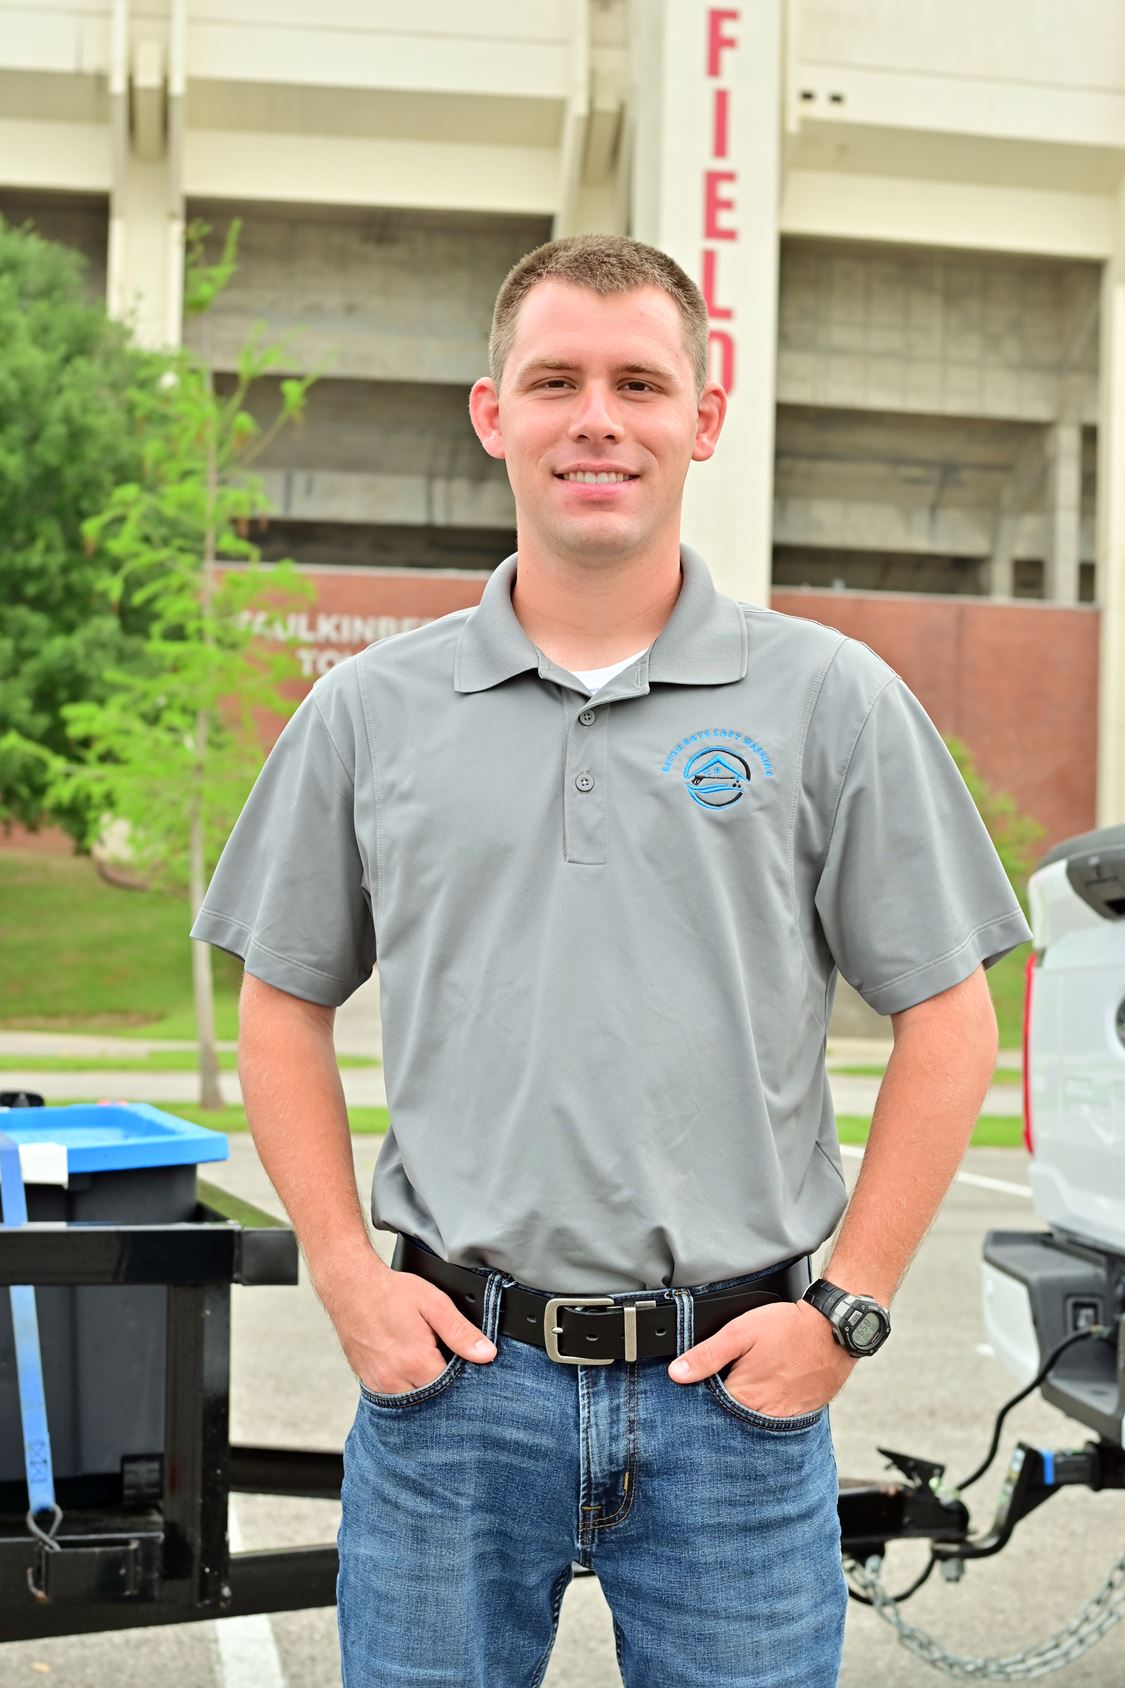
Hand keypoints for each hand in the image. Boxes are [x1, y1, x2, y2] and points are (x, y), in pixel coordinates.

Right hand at [316, 1253, 496, 1395]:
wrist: (351, 1287)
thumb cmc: (391, 1293)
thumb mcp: (434, 1304)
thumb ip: (461, 1331)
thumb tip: (487, 1354)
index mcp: (417, 1363)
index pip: (453, 1390)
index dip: (464, 1380)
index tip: (465, 1365)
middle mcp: (396, 1380)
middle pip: (433, 1400)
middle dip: (444, 1387)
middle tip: (445, 1361)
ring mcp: (380, 1384)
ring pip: (412, 1402)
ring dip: (424, 1389)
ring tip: (427, 1364)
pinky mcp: (368, 1382)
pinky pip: (393, 1398)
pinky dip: (405, 1389)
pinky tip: (410, 1370)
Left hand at [667, 1299, 856, 1415]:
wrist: (834, 1330)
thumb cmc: (788, 1329)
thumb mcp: (740, 1332)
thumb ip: (707, 1354)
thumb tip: (677, 1373)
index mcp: (744, 1397)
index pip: (708, 1412)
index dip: (699, 1400)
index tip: (695, 1392)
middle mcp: (763, 1416)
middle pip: (731, 1421)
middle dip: (721, 1410)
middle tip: (725, 1387)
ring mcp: (785, 1419)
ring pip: (753, 1423)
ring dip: (745, 1413)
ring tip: (748, 1388)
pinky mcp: (801, 1415)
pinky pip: (776, 1422)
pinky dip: (767, 1413)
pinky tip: (768, 1393)